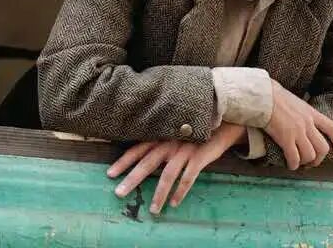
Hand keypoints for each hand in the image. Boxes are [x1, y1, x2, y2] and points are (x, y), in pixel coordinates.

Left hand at [106, 123, 246, 213]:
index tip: (110, 173)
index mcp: (162, 136)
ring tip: (153, 209)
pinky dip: (180, 191)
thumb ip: (161, 140)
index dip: (124, 161)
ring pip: (168, 174)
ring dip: (159, 194)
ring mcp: (184, 150)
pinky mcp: (199, 157)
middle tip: (119, 193)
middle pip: (147, 162)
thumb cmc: (195, 130)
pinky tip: (175, 203)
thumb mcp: (175, 132)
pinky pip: (188, 177)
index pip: (138, 148)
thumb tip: (144, 155)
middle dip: (132, 178)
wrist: (222, 122)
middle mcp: (170, 142)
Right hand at [264, 79, 332, 169]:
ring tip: (299, 163)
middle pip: (323, 148)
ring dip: (305, 162)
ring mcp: (298, 131)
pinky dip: (294, 164)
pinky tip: (290, 165)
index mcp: (310, 112)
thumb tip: (299, 118)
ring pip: (310, 155)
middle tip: (311, 162)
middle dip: (319, 159)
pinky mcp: (286, 139)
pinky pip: (295, 158)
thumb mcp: (294, 101)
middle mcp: (307, 123)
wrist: (263, 96)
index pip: (331, 128)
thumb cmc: (273, 95)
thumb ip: (301, 112)